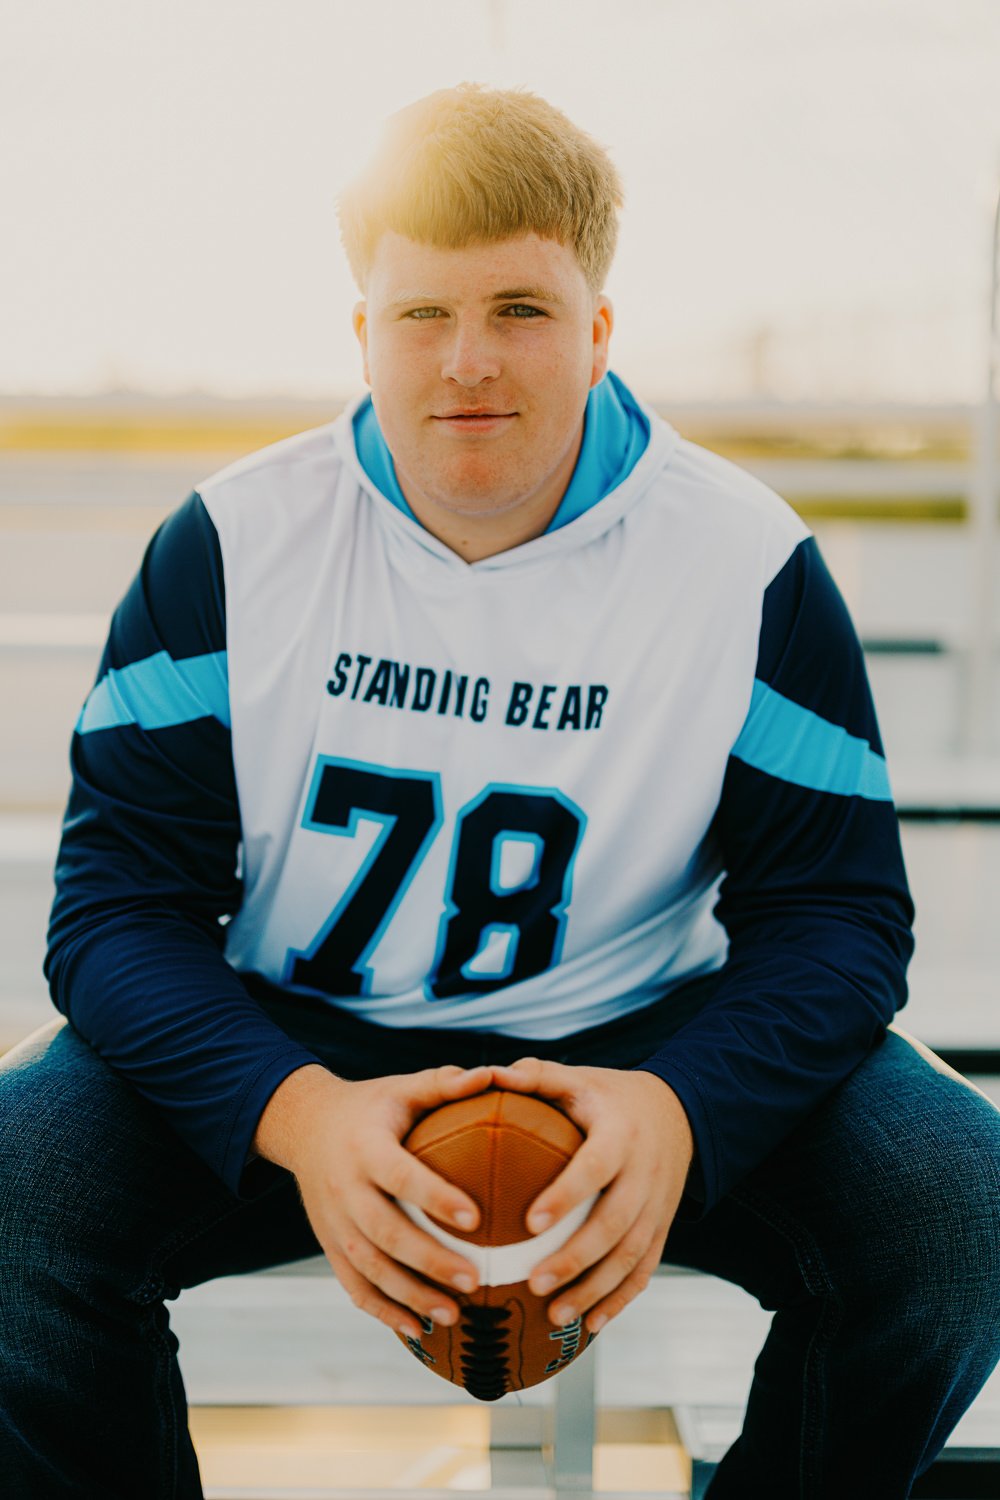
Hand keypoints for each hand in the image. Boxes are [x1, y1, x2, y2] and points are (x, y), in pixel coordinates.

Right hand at [260, 1063, 493, 1340]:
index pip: (400, 1175)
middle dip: (428, 1261)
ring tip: (454, 1315)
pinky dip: (384, 1312)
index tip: (475, 1217)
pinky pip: (354, 1286)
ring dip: (410, 1296)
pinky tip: (420, 1330)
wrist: (304, 1126)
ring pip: (369, 1268)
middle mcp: (344, 1188)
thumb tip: (494, 1073)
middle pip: (384, 1232)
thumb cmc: (371, 1106)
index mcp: (365, 1146)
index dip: (434, 1196)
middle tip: (475, 1280)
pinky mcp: (329, 1245)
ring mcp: (333, 1222)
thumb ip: (445, 1084)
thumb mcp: (402, 1087)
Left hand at [489, 1058, 693, 1333]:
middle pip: (615, 1224)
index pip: (594, 1167)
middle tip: (534, 1283)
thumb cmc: (609, 1096)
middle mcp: (644, 1174)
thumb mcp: (578, 1078)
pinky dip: (621, 1300)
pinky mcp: (662, 1229)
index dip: (567, 1195)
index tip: (531, 1222)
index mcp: (620, 1135)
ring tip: (554, 1315)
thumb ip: (536, 1077)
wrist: (677, 1113)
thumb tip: (486, 1073)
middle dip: (576, 1258)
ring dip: (595, 1290)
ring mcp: (657, 1207)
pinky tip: (592, 1325)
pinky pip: (645, 1270)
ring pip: (631, 1256)